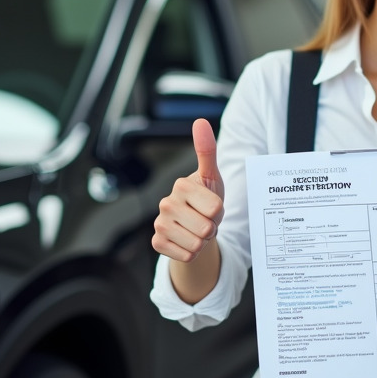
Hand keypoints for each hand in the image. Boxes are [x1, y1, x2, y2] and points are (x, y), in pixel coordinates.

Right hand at [151, 118, 224, 263]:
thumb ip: (207, 150)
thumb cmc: (205, 198)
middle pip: (207, 228)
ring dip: (202, 241)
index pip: (216, 208)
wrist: (194, 224)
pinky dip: (191, 253)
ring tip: (197, 230)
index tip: (211, 206)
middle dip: (212, 228)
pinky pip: (186, 256)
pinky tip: (185, 241)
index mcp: (181, 185)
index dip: (220, 212)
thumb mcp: (212, 176)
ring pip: (196, 244)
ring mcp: (159, 224)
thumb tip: (200, 121)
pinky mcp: (156, 243)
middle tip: (205, 220)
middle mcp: (165, 203)